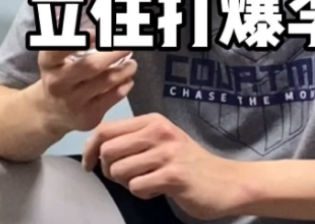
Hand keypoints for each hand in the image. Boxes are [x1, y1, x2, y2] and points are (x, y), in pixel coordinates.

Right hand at [37, 30, 136, 132]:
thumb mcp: (55, 58)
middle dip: (115, 52)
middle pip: (91, 65)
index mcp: (48, 64)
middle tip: (128, 45)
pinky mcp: (87, 116)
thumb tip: (101, 28)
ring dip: (125, 69)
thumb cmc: (60, 75)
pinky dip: (125, 85)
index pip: (59, 48)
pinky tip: (128, 79)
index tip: (98, 34)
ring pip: (107, 81)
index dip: (80, 39)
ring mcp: (73, 102)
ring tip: (132, 64)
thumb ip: (72, 41)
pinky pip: (113, 97)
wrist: (51, 113)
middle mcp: (58, 83)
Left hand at [82, 113, 247, 220]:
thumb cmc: (187, 162)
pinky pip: (137, 187)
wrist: (226, 181)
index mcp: (152, 120)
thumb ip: (132, 139)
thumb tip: (95, 149)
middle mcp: (159, 131)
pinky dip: (143, 193)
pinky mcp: (173, 175)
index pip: (105, 129)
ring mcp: (167, 153)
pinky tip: (159, 189)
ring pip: (119, 171)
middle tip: (127, 177)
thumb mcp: (160, 140)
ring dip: (127, 183)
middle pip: (107, 150)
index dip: (89, 149)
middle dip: (109, 170)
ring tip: (147, 181)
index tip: (89, 164)